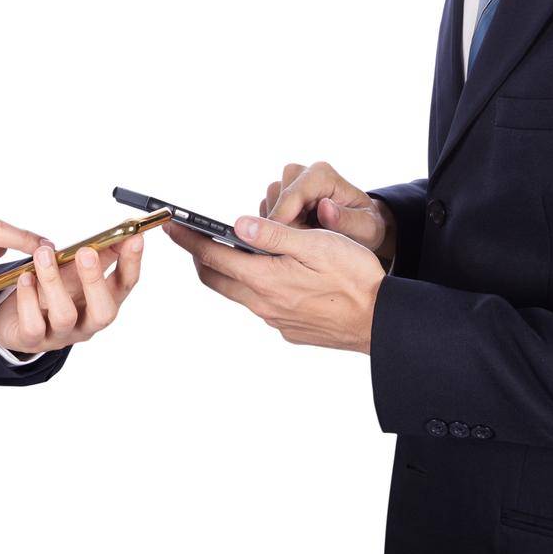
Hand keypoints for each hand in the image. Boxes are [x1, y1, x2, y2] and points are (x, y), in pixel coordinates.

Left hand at [0, 235, 144, 354]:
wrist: (16, 320)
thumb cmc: (52, 292)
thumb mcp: (75, 272)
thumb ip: (97, 255)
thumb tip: (121, 231)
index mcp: (101, 303)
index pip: (125, 285)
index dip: (132, 262)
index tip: (134, 237)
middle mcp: (86, 323)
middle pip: (103, 311)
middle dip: (95, 280)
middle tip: (86, 252)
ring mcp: (61, 335)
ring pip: (65, 316)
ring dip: (54, 281)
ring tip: (43, 254)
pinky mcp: (32, 340)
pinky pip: (33, 325)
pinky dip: (27, 299)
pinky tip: (24, 278)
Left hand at [163, 215, 382, 352]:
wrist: (381, 321)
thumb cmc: (354, 278)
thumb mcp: (316, 243)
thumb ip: (273, 235)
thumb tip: (237, 224)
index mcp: (265, 278)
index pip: (212, 256)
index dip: (188, 238)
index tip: (171, 225)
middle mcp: (263, 303)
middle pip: (215, 278)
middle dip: (200, 256)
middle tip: (194, 236)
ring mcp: (275, 319)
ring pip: (237, 292)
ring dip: (228, 271)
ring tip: (234, 249)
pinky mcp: (289, 329)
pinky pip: (261, 305)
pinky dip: (254, 286)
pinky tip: (272, 274)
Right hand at [263, 161, 395, 267]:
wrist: (361, 227)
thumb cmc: (365, 227)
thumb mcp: (365, 228)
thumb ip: (347, 220)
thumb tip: (325, 208)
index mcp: (322, 175)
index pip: (292, 194)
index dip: (282, 219)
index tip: (279, 242)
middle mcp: (304, 173)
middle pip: (277, 194)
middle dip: (282, 222)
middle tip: (296, 246)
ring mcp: (292, 182)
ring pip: (270, 200)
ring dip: (279, 223)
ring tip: (300, 242)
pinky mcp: (284, 194)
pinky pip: (268, 207)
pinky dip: (276, 224)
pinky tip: (294, 237)